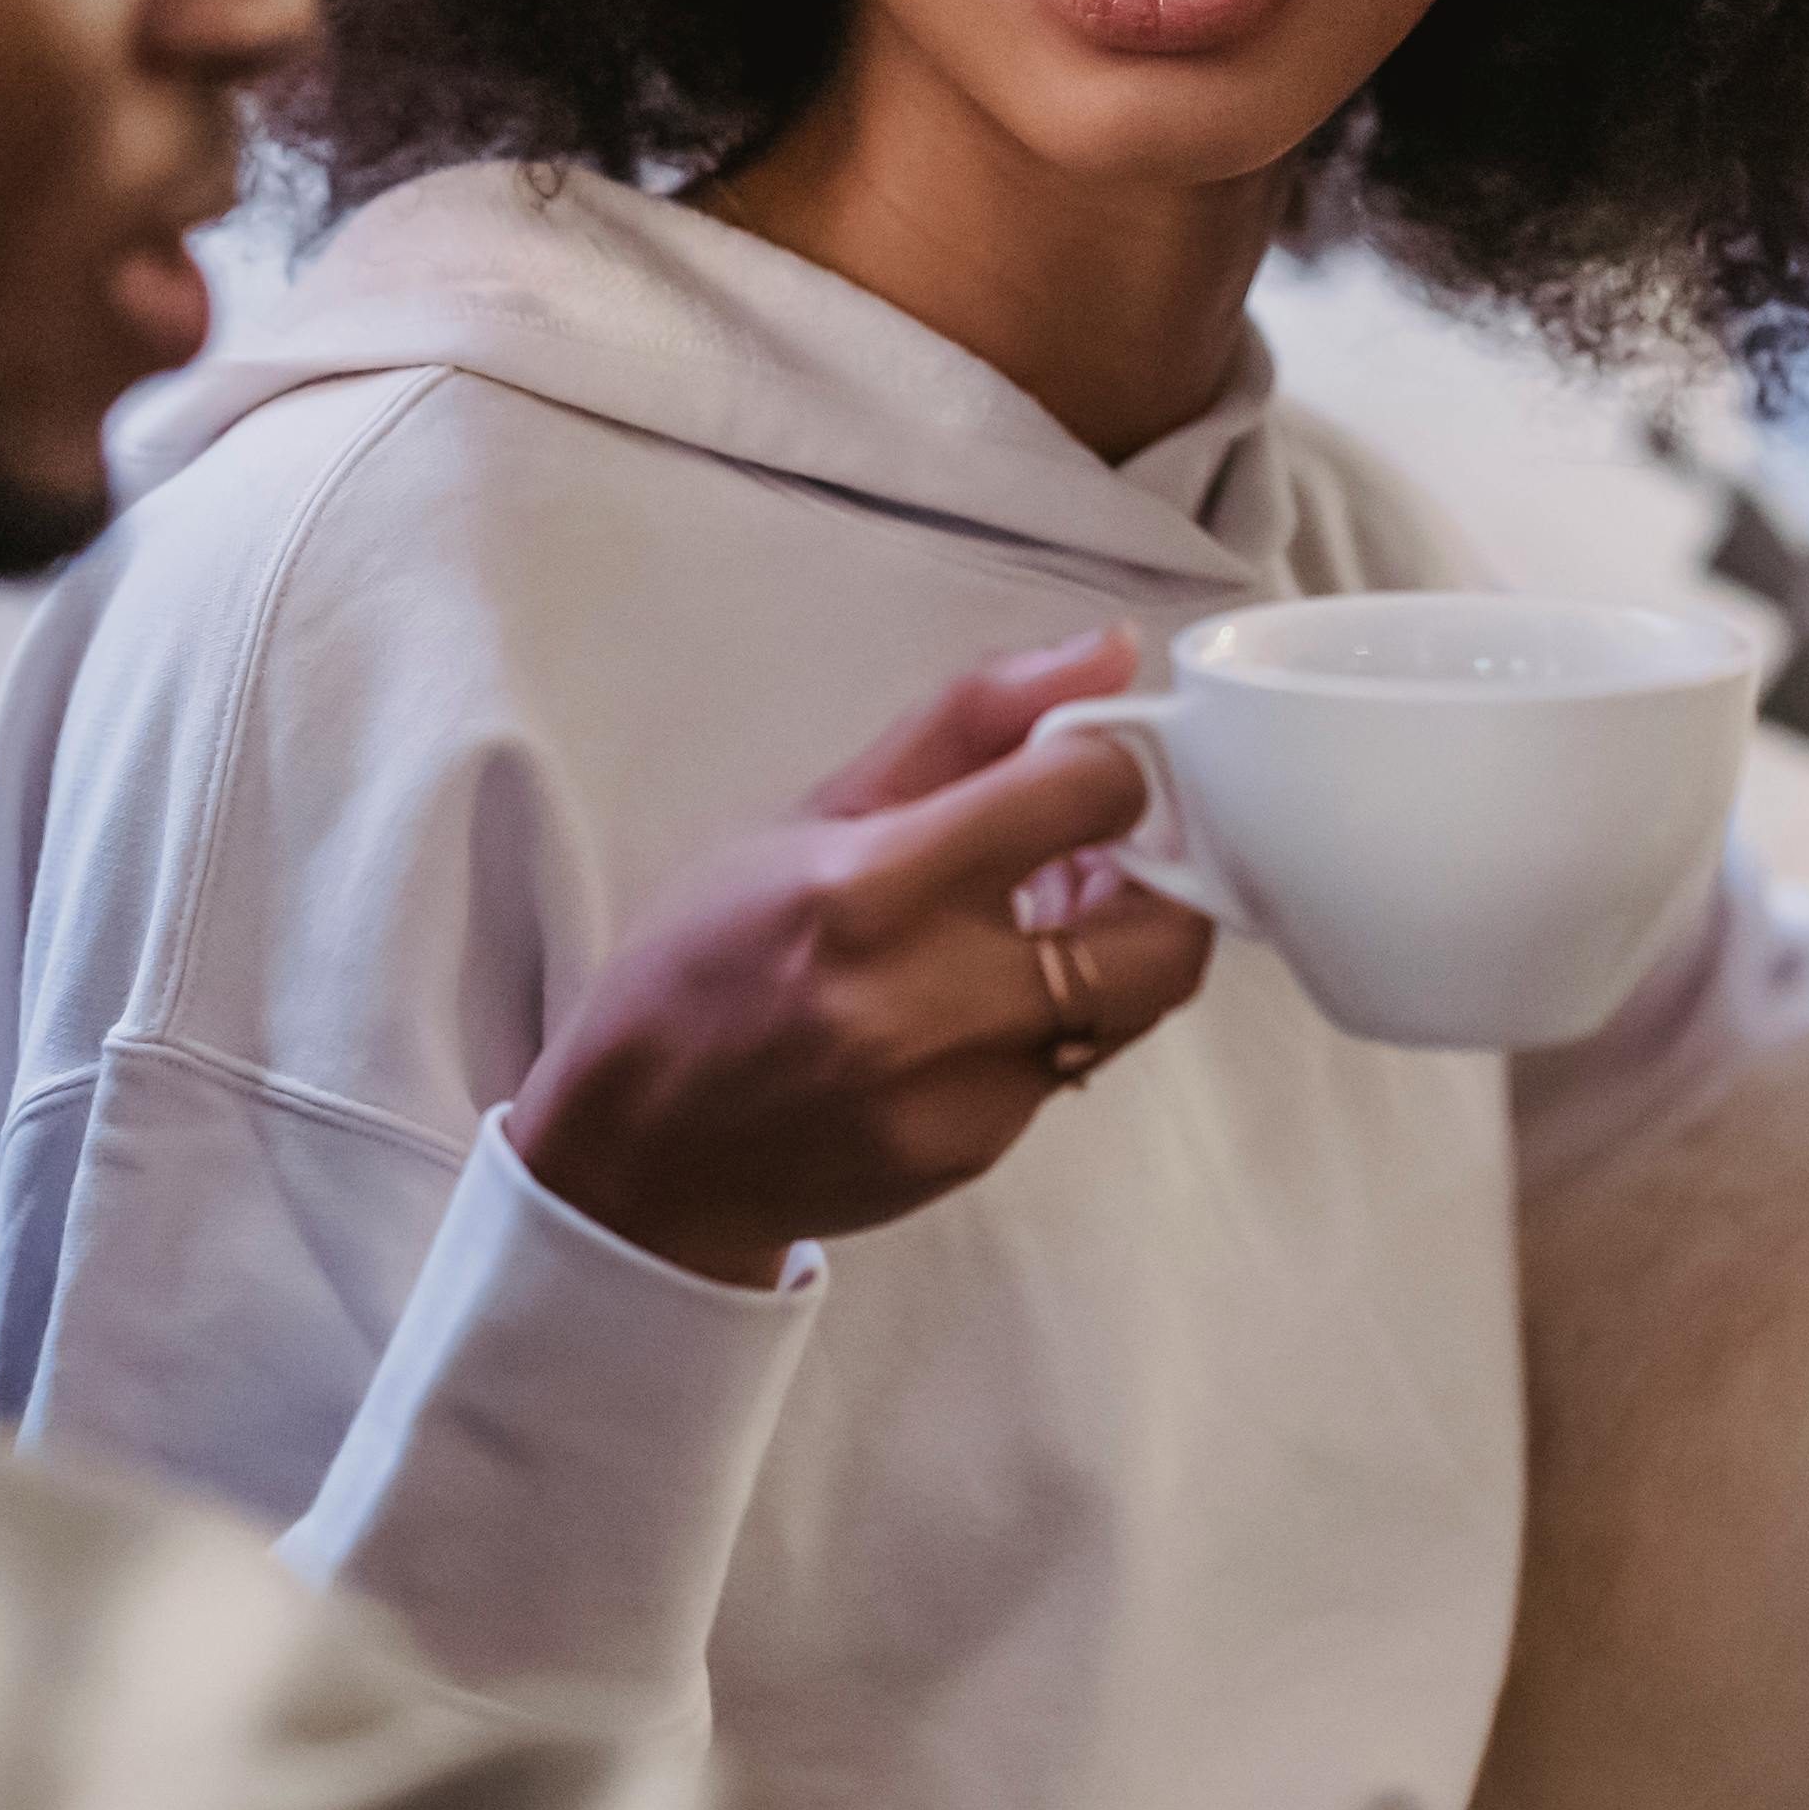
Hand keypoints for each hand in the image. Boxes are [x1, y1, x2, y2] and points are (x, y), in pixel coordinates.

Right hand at [514, 629, 1220, 1287]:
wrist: (644, 1151)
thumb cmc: (708, 961)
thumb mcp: (812, 809)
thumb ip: (970, 725)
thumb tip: (1109, 656)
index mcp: (872, 886)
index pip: (1087, 795)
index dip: (1110, 768)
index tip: (1084, 770)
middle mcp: (928, 1000)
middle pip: (1164, 936)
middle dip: (1159, 880)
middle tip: (1101, 855)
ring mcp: (962, 1095)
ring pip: (1130, 1007)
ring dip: (1111, 950)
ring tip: (1033, 920)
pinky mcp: (978, 1153)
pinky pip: (1071, 1067)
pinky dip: (1053, 1019)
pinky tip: (978, 999)